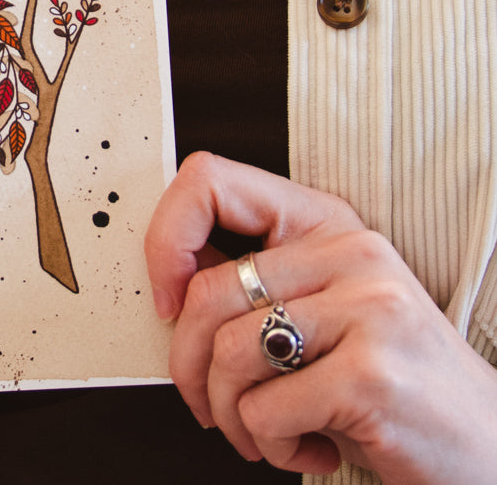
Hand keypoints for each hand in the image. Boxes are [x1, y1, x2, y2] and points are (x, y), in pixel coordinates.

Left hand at [145, 151, 496, 483]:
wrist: (489, 448)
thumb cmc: (390, 379)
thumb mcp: (325, 308)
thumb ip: (257, 282)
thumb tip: (167, 283)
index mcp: (326, 222)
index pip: (210, 182)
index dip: (166, 238)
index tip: (166, 297)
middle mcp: (349, 252)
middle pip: (207, 292)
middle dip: (187, 365)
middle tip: (206, 401)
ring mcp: (367, 309)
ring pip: (228, 355)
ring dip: (231, 415)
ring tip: (266, 430)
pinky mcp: (371, 374)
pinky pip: (264, 411)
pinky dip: (270, 446)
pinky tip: (312, 447)